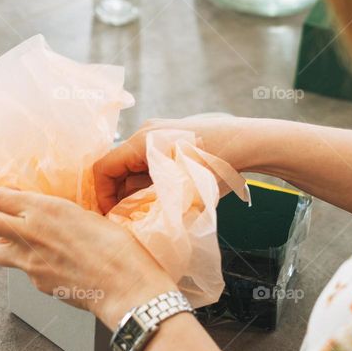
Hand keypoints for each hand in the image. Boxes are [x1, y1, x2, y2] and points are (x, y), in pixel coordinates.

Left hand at [0, 187, 175, 328]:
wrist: (125, 286)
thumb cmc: (116, 246)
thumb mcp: (85, 213)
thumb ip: (53, 211)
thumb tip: (35, 210)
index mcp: (43, 209)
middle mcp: (29, 234)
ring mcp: (29, 263)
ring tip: (11, 238)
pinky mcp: (37, 284)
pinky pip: (21, 271)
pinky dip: (28, 264)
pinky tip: (50, 261)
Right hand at [93, 115, 258, 213]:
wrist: (248, 143)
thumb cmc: (215, 166)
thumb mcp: (178, 190)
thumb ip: (145, 201)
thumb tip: (124, 215)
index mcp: (141, 142)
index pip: (103, 168)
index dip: (102, 196)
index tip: (113, 218)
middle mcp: (145, 132)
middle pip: (118, 167)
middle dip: (121, 194)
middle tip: (131, 218)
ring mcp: (159, 132)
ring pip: (134, 165)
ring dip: (137, 188)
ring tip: (150, 209)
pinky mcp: (172, 137)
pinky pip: (149, 160)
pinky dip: (150, 179)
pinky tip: (165, 195)